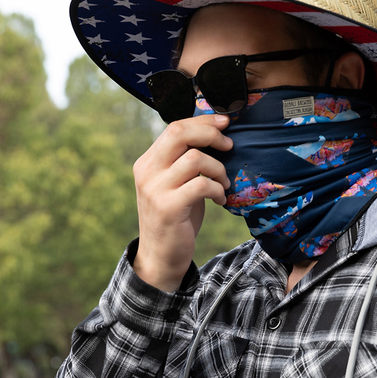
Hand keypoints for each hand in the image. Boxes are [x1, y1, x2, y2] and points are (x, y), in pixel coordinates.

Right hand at [132, 114, 232, 291]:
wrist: (161, 255)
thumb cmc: (176, 215)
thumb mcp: (175, 183)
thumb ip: (185, 160)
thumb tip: (216, 133)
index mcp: (148, 161)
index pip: (175, 127)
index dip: (203, 121)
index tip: (225, 123)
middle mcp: (147, 172)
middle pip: (180, 134)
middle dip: (211, 134)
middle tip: (229, 145)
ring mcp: (155, 189)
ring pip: (196, 158)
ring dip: (219, 169)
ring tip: (223, 183)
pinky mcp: (168, 208)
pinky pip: (201, 185)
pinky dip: (217, 189)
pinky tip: (220, 199)